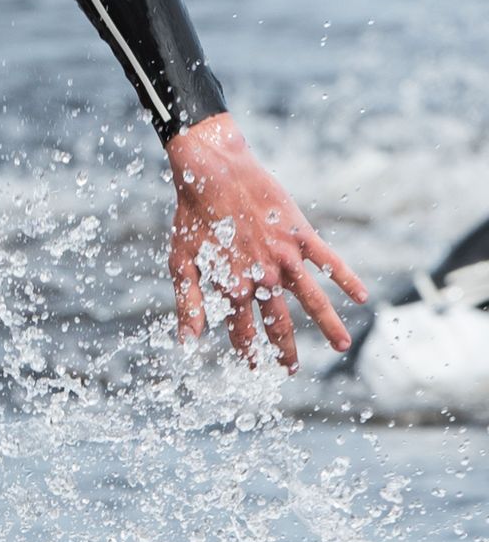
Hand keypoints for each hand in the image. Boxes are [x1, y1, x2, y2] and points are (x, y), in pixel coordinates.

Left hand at [166, 113, 366, 370]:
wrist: (213, 170)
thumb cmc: (193, 216)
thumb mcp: (181, 263)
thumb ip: (188, 304)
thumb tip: (187, 343)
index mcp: (233, 285)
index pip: (242, 330)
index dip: (248, 351)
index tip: (255, 368)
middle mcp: (262, 276)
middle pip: (277, 323)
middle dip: (285, 350)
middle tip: (291, 370)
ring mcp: (284, 255)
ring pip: (312, 299)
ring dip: (328, 325)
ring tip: (341, 347)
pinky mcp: (300, 234)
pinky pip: (328, 260)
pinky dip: (346, 278)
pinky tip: (361, 296)